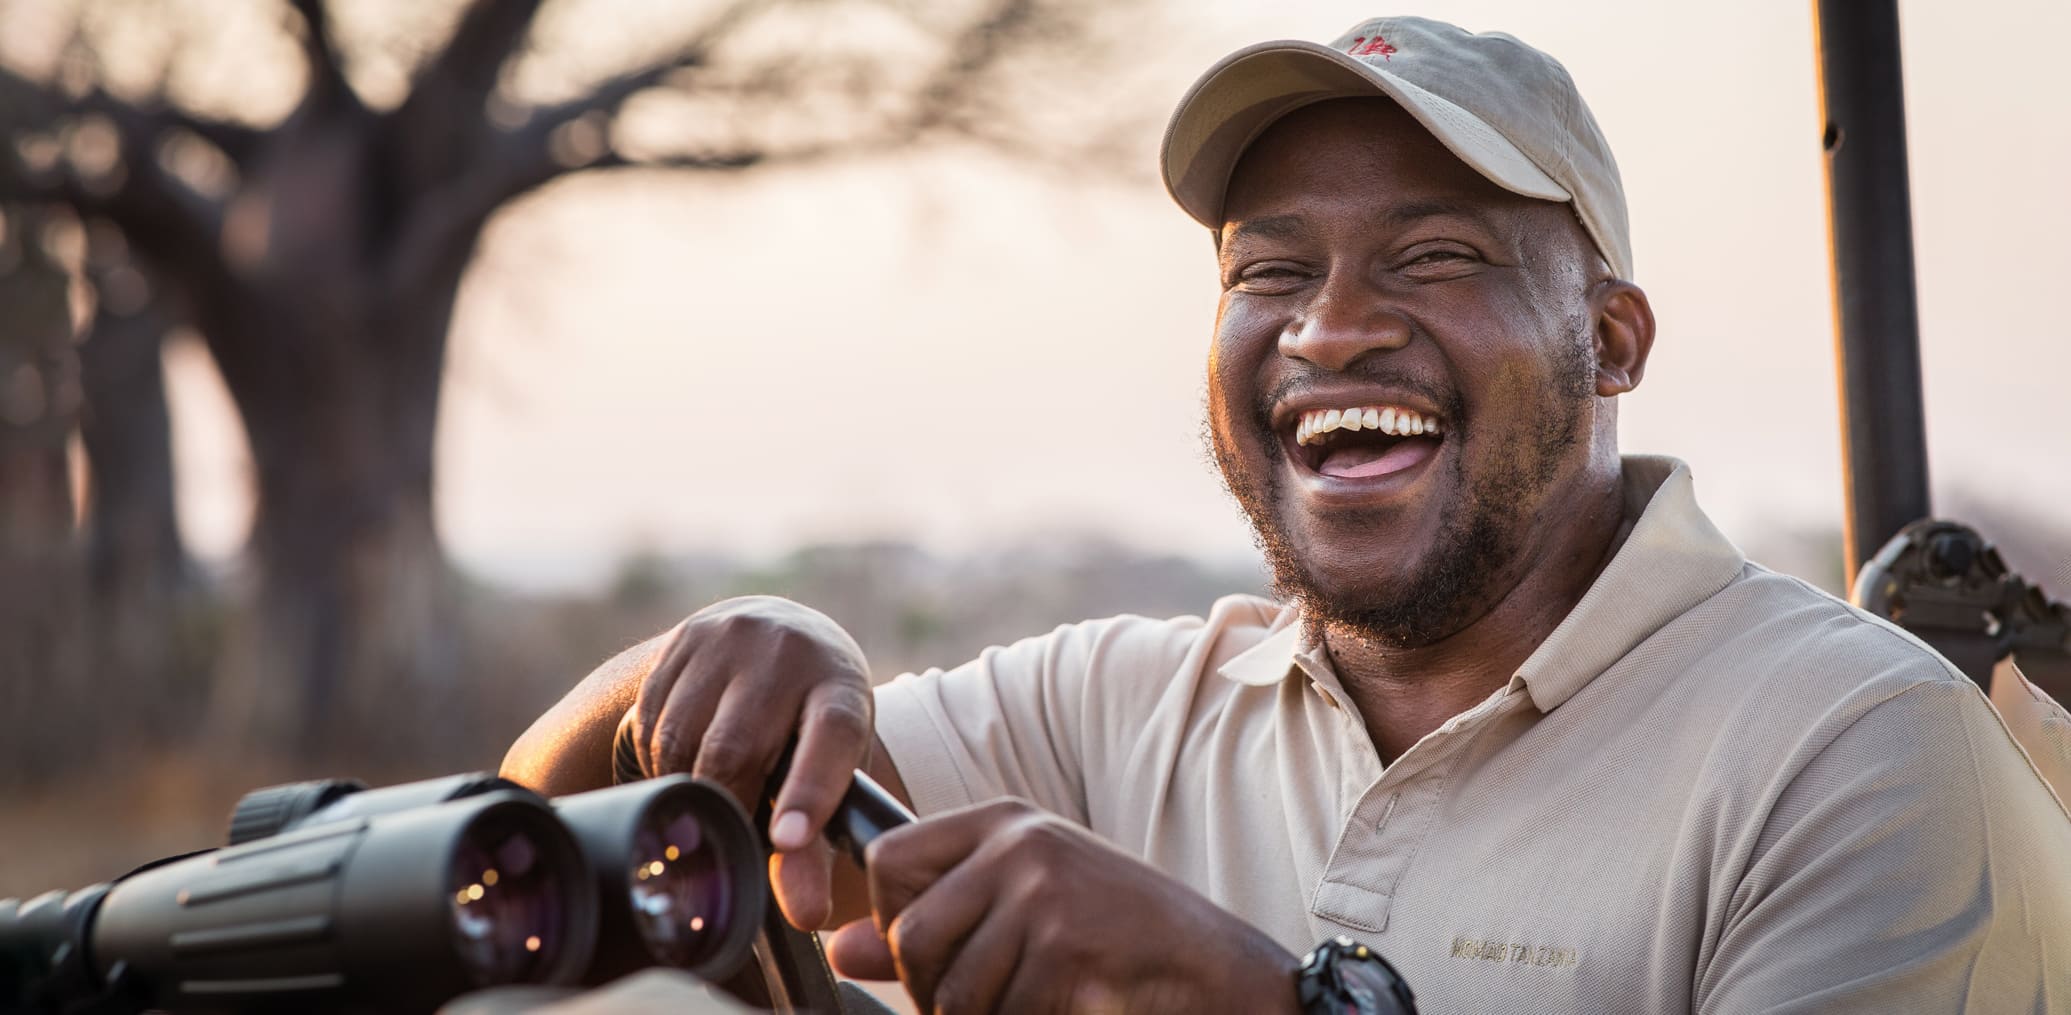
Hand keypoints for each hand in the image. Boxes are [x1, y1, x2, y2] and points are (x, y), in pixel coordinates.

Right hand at [621, 595, 875, 928]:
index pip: (830, 737)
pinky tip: (686, 758)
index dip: (809, 790)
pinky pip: (651, 722)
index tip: (788, 840)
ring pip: (682, 739)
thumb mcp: (832, 768)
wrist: (781, 632)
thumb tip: (804, 916)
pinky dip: (661, 760)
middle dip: (724, 802)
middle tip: (723, 829)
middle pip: (736, 749)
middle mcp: (787, 653)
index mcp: (840, 687)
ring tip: (709, 790)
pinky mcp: (682, 641)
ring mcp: (730, 640)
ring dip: (685, 784)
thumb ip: (815, 845)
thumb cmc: (813, 721)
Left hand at [826, 799, 1300, 1014]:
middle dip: (933, 992)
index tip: (931, 951)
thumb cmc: (1115, 939)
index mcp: (1003, 822)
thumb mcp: (1020, 911)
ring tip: (1034, 1000)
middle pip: (910, 936)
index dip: (891, 920)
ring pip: (949, 991)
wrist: (1215, 971)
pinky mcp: (1065, 945)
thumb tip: (838, 949)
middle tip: (986, 998)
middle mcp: (1019, 844)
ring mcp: (1044, 892)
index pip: (887, 861)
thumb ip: (929, 923)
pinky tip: (1069, 1004)